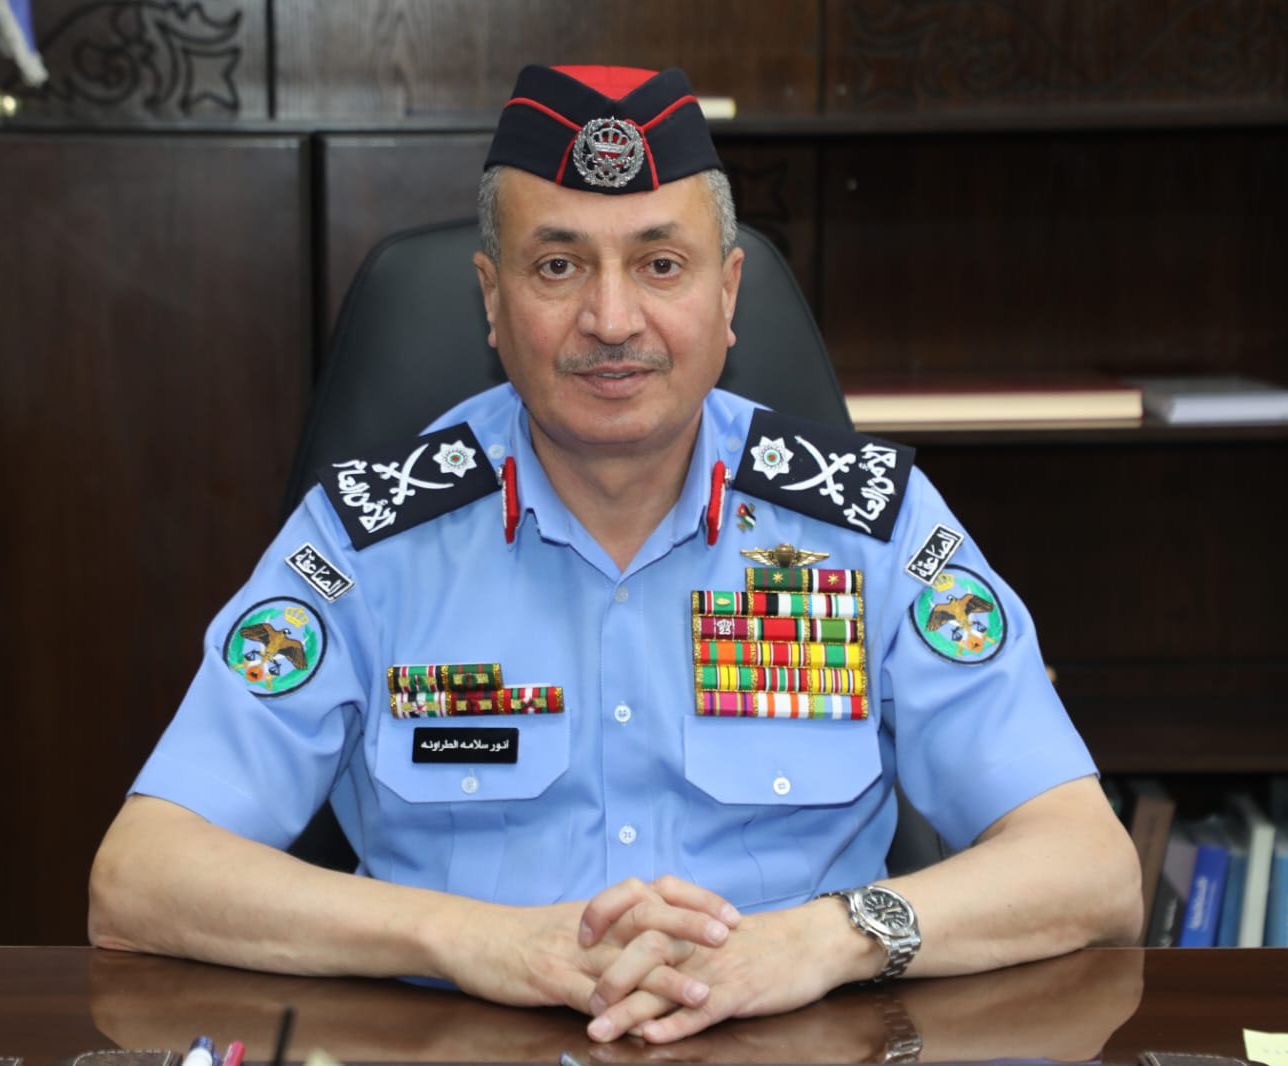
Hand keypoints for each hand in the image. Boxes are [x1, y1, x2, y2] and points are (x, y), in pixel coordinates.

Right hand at [447, 877, 737, 1021]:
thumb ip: (613, 925)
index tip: (730, 913)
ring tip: (702, 992)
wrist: (471, 937)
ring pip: (626, 962)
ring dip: (666, 979)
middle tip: (728, 935)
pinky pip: (588, 998)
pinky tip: (640, 1028)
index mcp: (600, 910)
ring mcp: (572, 955)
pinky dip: (617, 1013)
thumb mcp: (574, 921)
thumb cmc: (524, 932)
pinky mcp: (551, 981)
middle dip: (691, 926)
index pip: (656, 895)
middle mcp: (592, 928)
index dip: (695, 902)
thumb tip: (657, 930)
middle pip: (648, 918)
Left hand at [586, 897, 872, 1043]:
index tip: (578, 937)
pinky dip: (676, 1025)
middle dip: (608, 978)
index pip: (635, 909)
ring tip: (598, 1031)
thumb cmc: (759, 939)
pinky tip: (651, 1038)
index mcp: (686, 919)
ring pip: (664, 987)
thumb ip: (676, 929)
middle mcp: (694, 940)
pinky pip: (701, 1010)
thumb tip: (635, 941)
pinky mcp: (736, 991)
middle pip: (641, 950)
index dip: (604, 917)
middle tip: (582, 1004)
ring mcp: (714, 967)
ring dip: (628, 1011)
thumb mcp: (713, 925)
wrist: (809, 942)